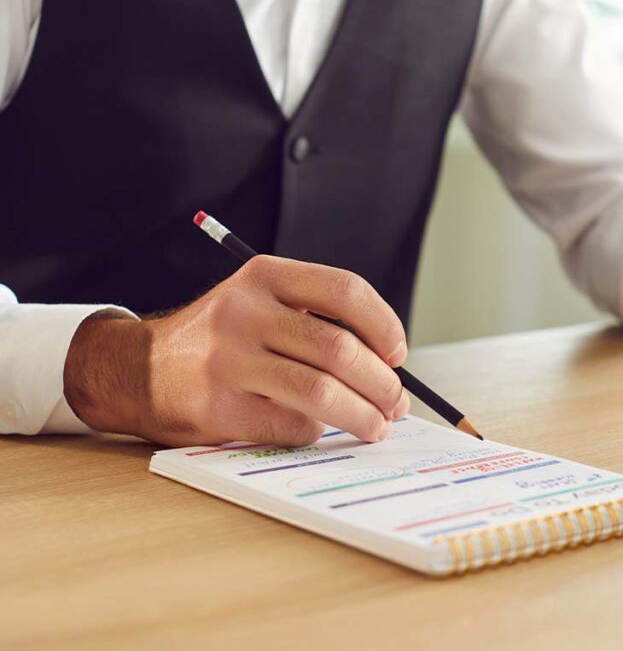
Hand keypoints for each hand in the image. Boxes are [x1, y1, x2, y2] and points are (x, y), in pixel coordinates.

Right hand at [64, 256, 410, 446]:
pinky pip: (291, 426)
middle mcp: (244, 313)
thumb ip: (316, 320)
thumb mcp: (260, 303)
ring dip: (363, 415)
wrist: (138, 370)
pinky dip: (316, 431)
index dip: (384, 325)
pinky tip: (318, 429)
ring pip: (321, 393)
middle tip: (396, 402)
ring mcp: (227, 362)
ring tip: (376, 425)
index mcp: (264, 276)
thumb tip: (387, 368)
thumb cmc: (222, 339)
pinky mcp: (218, 409)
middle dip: (381, 382)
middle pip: (339, 349)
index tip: (397, 354)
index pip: (345, 291)